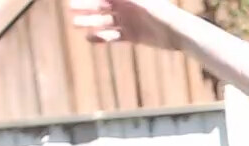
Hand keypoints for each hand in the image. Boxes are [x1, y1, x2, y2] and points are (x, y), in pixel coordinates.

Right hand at [68, 0, 183, 49]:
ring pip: (104, 21)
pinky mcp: (131, 36)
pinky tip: (89, 38)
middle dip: (86, 6)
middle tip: (71, 9)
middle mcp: (125, 7)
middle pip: (101, 6)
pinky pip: (113, 36)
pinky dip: (101, 37)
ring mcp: (128, 22)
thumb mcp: (139, 1)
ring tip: (75, 23)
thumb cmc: (160, 12)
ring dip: (90, 21)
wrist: (177, 32)